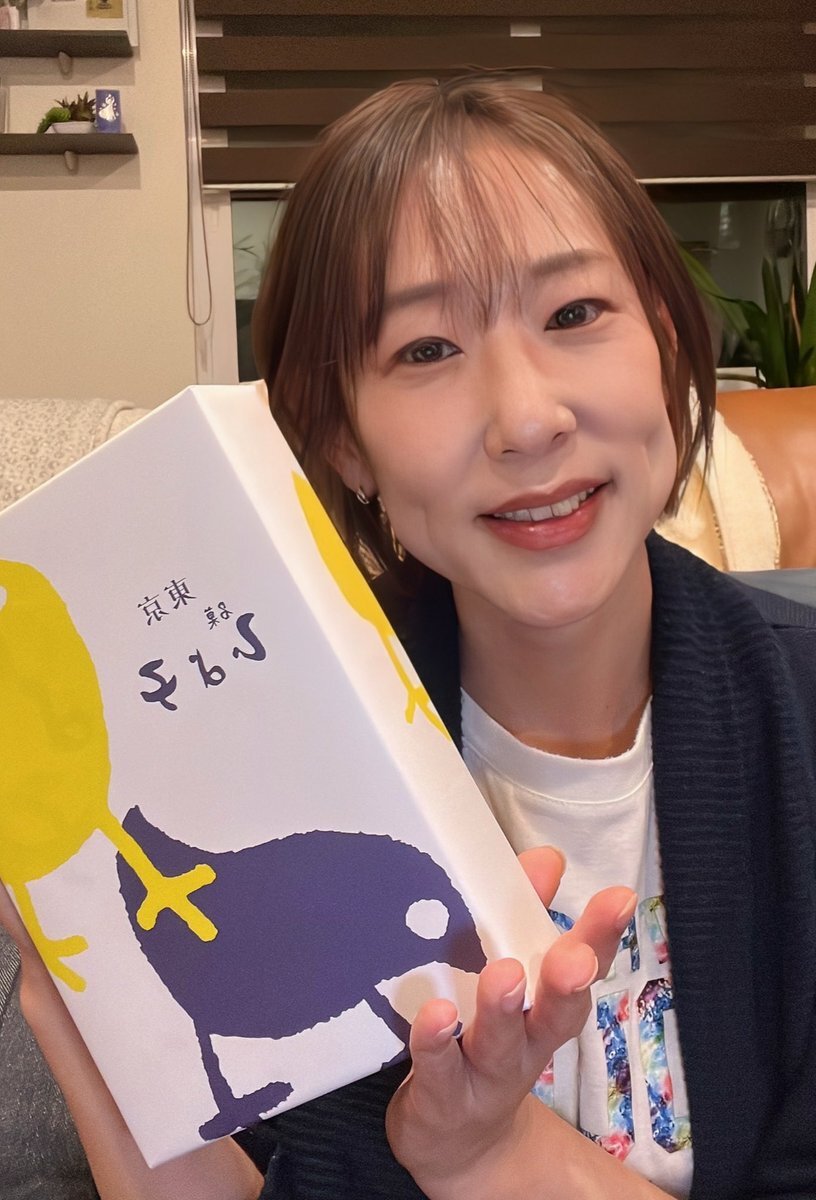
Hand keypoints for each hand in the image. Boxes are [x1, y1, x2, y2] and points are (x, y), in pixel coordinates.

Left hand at [385, 846, 635, 1197]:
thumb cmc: (484, 1037)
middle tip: (575, 956)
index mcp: (548, 1004)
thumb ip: (522, 912)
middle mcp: (527, 1040)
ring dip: (502, 1008)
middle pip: (556, 1011)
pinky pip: (438, 1068)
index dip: (603, 933)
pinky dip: (436, 1042)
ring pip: (499, 1040)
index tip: (619, 898)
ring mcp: (485, 1071)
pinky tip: (437, 1016)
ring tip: (504, 975)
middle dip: (567, 979)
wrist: (457, 1139)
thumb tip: (545, 858)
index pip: (586, 964)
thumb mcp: (512, 974)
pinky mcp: (442, 1094)